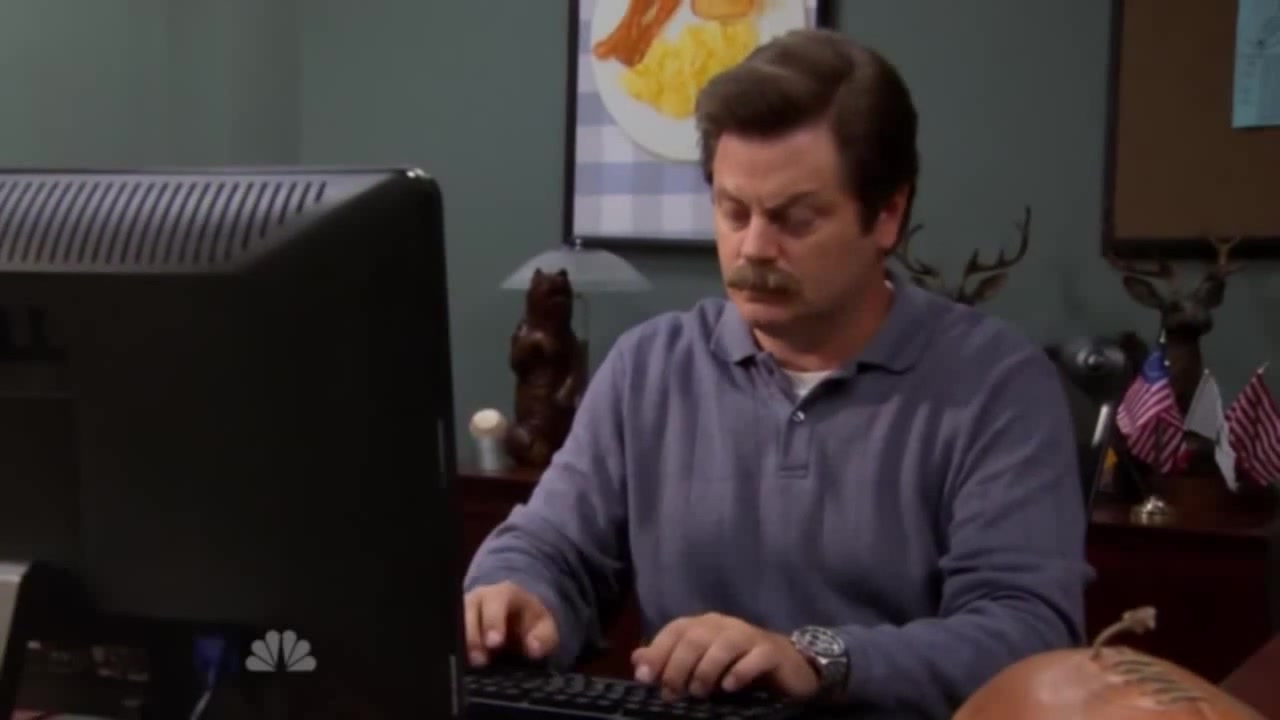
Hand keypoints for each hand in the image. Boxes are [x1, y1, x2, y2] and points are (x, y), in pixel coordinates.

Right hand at [463, 581, 558, 666]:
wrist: (518, 618)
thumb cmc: (530, 621)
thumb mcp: (545, 627)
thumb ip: (543, 637)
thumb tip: (533, 648)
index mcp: (503, 593)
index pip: (494, 601)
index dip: (493, 621)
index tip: (494, 643)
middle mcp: (479, 599)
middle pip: (468, 611)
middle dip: (472, 636)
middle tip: (480, 660)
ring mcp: (464, 611)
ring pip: (455, 623)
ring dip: (462, 645)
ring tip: (471, 665)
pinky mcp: (456, 626)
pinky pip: (451, 635)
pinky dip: (456, 649)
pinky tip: (462, 664)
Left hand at [630, 613, 818, 700]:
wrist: (786, 669)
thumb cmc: (736, 666)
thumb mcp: (698, 665)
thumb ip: (668, 660)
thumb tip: (637, 660)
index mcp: (704, 625)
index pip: (675, 630)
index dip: (658, 652)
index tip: (645, 678)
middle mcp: (724, 625)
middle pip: (696, 637)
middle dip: (679, 666)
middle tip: (672, 693)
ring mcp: (750, 636)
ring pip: (724, 644)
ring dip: (707, 669)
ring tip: (699, 692)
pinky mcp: (772, 651)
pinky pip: (755, 656)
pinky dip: (740, 671)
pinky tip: (729, 687)